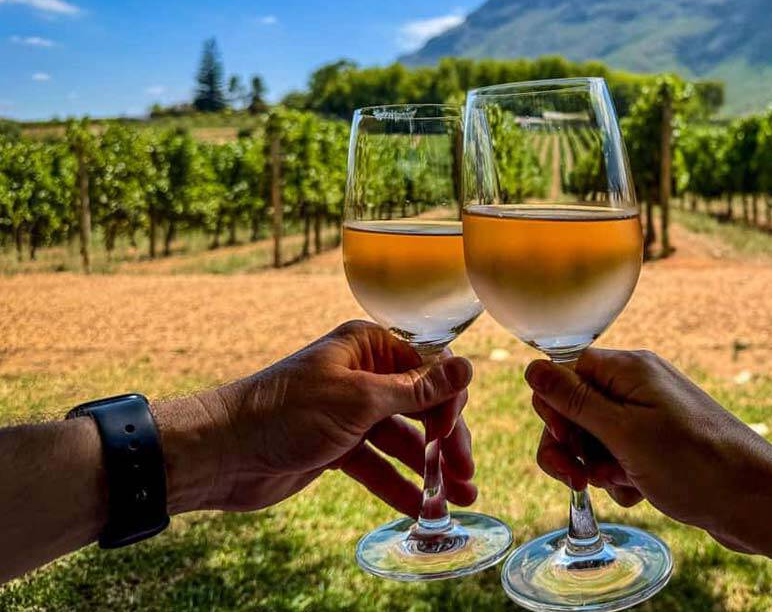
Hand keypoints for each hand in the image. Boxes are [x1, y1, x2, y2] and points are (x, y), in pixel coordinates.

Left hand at [158, 320, 476, 516]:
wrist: (220, 454)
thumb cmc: (284, 413)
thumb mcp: (358, 400)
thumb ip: (417, 389)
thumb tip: (466, 366)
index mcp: (367, 347)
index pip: (428, 370)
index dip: (449, 404)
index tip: (454, 438)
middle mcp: (362, 375)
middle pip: (420, 408)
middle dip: (446, 444)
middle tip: (467, 477)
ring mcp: (349, 413)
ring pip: (402, 441)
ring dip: (428, 470)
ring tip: (457, 501)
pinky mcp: (336, 447)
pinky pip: (377, 465)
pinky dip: (398, 485)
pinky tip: (421, 508)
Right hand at [525, 349, 771, 551]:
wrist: (755, 501)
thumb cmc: (695, 465)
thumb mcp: (623, 433)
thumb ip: (574, 400)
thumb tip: (532, 367)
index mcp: (630, 370)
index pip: (565, 372)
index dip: (555, 410)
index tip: (565, 443)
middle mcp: (639, 386)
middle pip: (576, 408)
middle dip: (572, 447)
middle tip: (583, 477)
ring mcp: (651, 416)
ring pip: (595, 438)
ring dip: (597, 467)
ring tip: (624, 483)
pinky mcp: (660, 444)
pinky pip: (620, 457)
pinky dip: (621, 478)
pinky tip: (641, 492)